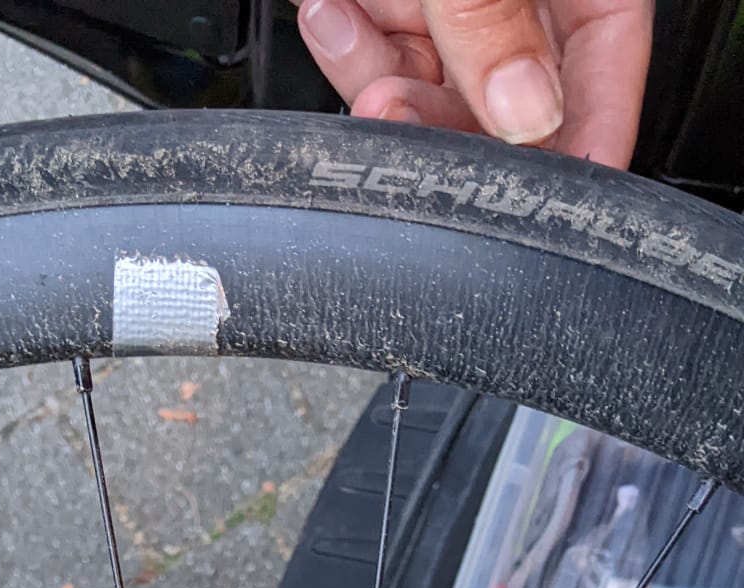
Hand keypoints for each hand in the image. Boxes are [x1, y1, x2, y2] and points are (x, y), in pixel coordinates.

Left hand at [297, 0, 653, 169]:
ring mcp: (466, 3)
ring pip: (433, 86)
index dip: (575, 160)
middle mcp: (532, 0)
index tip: (538, 218)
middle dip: (442, 124)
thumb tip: (524, 114)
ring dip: (381, 87)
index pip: (606, 84)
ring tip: (351, 50)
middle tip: (394, 117)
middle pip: (504, 104)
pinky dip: (352, 43)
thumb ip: (496, 21)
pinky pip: (385, 45)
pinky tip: (331, 13)